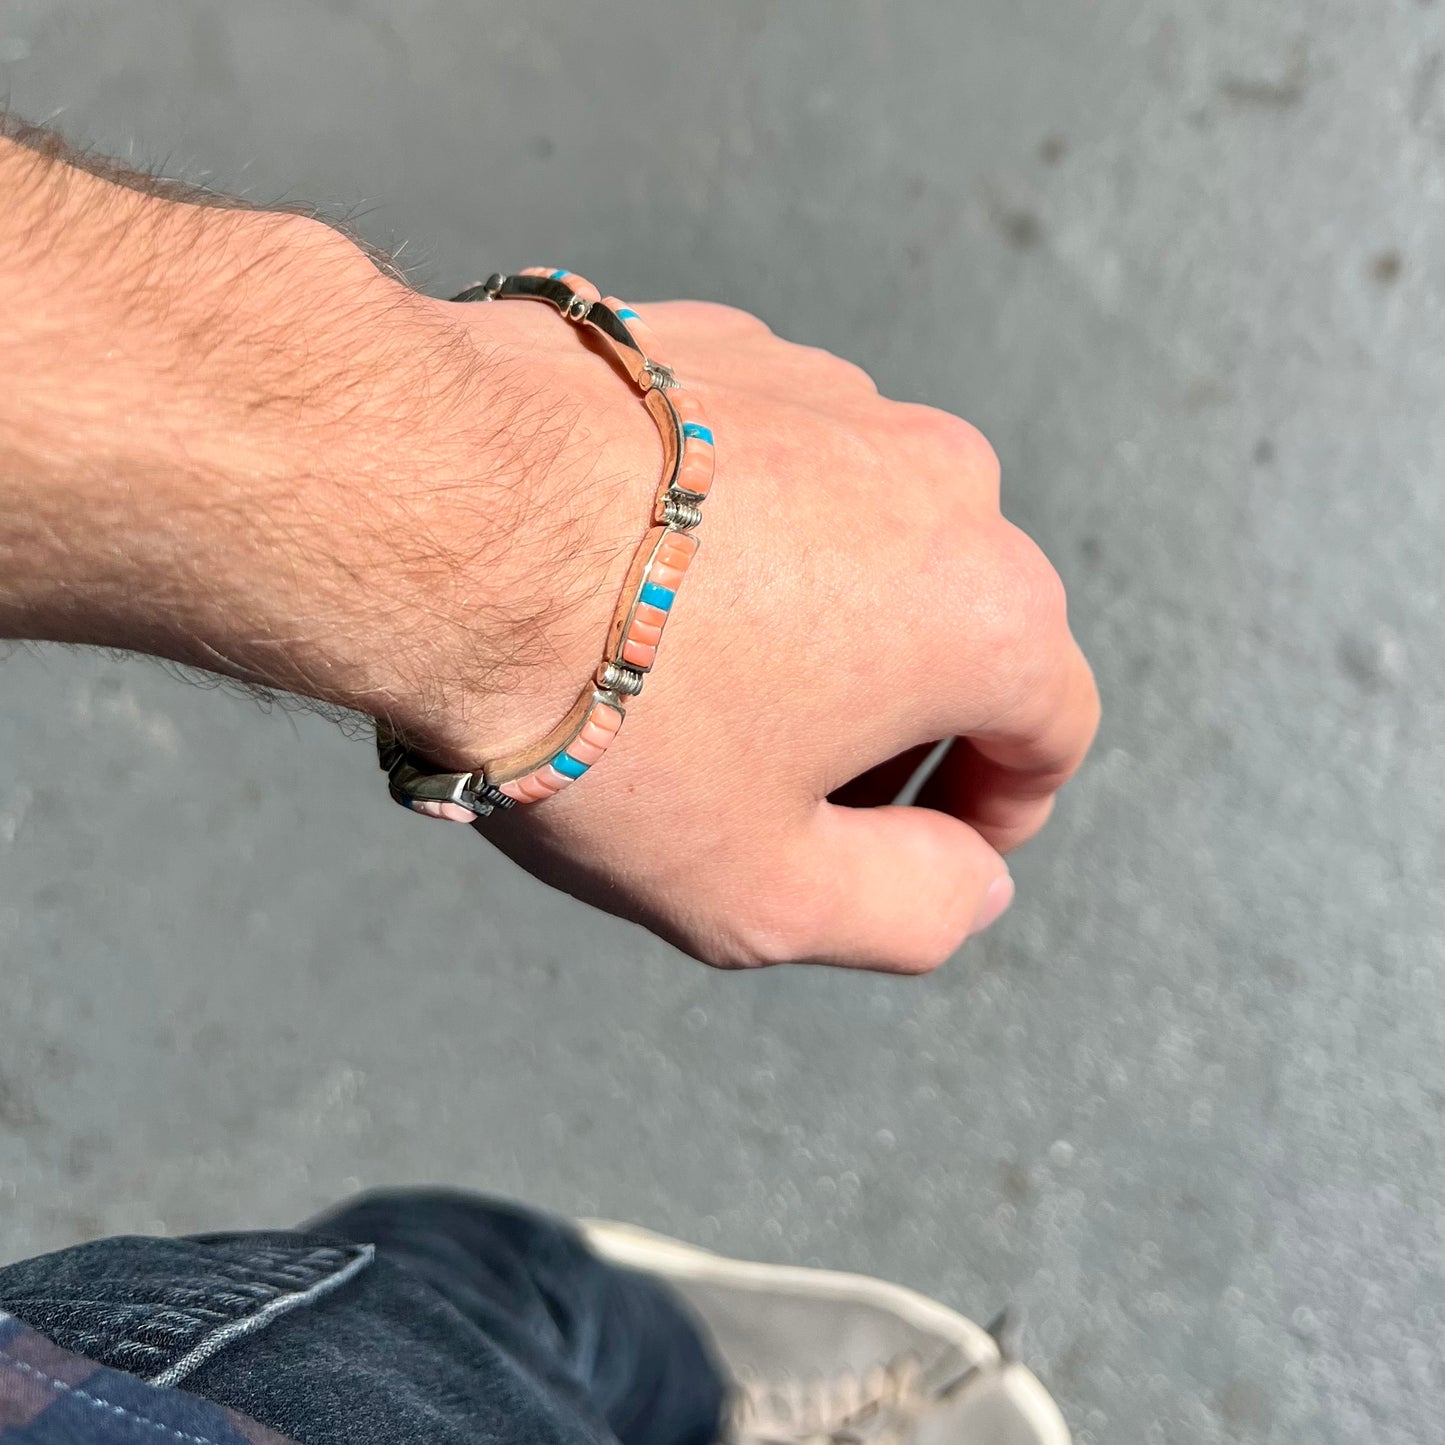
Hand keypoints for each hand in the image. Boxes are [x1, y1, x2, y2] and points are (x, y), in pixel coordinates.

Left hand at [387, 292, 1099, 970]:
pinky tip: (641, 587)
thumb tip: (974, 880)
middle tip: (784, 792)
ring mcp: (834, 395)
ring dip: (816, 623)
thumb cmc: (602, 712)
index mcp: (985, 609)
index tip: (924, 845)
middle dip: (896, 725)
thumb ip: (913, 910)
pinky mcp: (732, 349)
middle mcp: (939, 478)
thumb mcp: (763, 889)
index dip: (998, 807)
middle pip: (958, 630)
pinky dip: (742, 540)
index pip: (1050, 728)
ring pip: (864, 543)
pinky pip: (772, 472)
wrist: (432, 511)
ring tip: (690, 686)